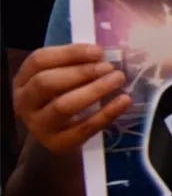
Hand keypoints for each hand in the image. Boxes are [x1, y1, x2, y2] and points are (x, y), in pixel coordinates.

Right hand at [12, 44, 130, 154]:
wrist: (57, 137)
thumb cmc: (61, 99)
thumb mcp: (61, 78)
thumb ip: (74, 64)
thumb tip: (100, 54)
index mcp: (23, 80)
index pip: (39, 60)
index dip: (69, 53)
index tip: (98, 51)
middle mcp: (25, 103)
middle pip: (46, 82)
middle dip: (81, 72)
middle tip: (109, 67)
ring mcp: (39, 126)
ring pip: (63, 106)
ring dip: (94, 90)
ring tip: (118, 79)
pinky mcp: (58, 144)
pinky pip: (84, 128)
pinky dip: (106, 113)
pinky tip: (124, 100)